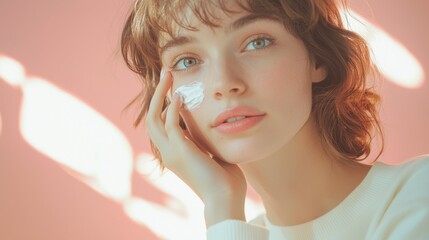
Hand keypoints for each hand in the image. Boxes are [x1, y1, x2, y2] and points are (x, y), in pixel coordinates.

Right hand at [145, 70, 246, 226]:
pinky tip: (181, 96)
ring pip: (154, 118)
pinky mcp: (180, 151)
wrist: (225, 199)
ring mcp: (171, 152)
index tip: (175, 88)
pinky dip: (172, 108)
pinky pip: (169, 124)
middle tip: (166, 74)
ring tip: (169, 76)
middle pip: (151, 117)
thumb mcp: (212, 153)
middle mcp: (168, 152)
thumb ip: (207, 139)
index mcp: (174, 153)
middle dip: (157, 94)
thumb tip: (214, 125)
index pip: (161, 124)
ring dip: (160, 95)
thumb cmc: (225, 181)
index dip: (164, 104)